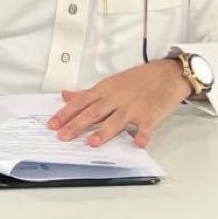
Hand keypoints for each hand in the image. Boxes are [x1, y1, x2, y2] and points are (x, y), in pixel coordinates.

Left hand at [48, 59, 190, 147]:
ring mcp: (133, 107)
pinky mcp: (150, 115)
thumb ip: (87, 93)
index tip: (52, 124)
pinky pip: (146, 126)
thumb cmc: (136, 80)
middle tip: (63, 136)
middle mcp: (116, 98)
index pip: (81, 102)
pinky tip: (137, 143)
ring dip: (104, 131)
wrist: (165, 74)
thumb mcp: (109, 83)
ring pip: (116, 120)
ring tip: (91, 142)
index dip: (66, 113)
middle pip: (94, 112)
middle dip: (77, 124)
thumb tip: (65, 96)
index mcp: (104, 90)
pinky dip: (142, 134)